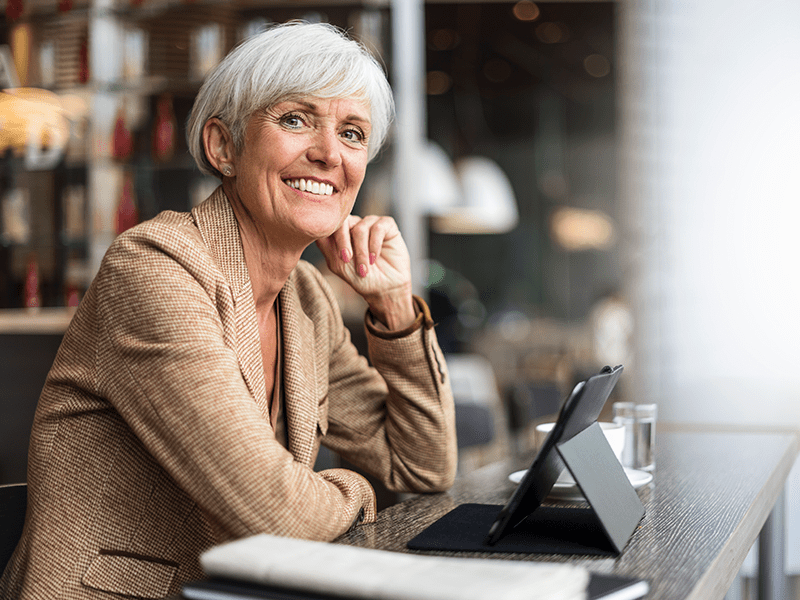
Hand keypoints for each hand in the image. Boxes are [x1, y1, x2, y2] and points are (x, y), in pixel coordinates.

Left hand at [316, 215, 415, 329]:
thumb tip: (314, 228)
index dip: (332, 237)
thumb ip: (326, 246)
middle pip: (343, 221)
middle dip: (343, 241)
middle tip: (347, 259)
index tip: (340, 257)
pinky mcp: (387, 225)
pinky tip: (374, 258)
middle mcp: (354, 224)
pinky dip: (375, 245)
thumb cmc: (361, 278)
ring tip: (364, 268)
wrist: (384, 288)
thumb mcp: (338, 264)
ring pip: (360, 228)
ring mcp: (370, 223)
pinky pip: (378, 228)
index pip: (331, 225)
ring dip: (361, 251)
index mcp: (341, 232)